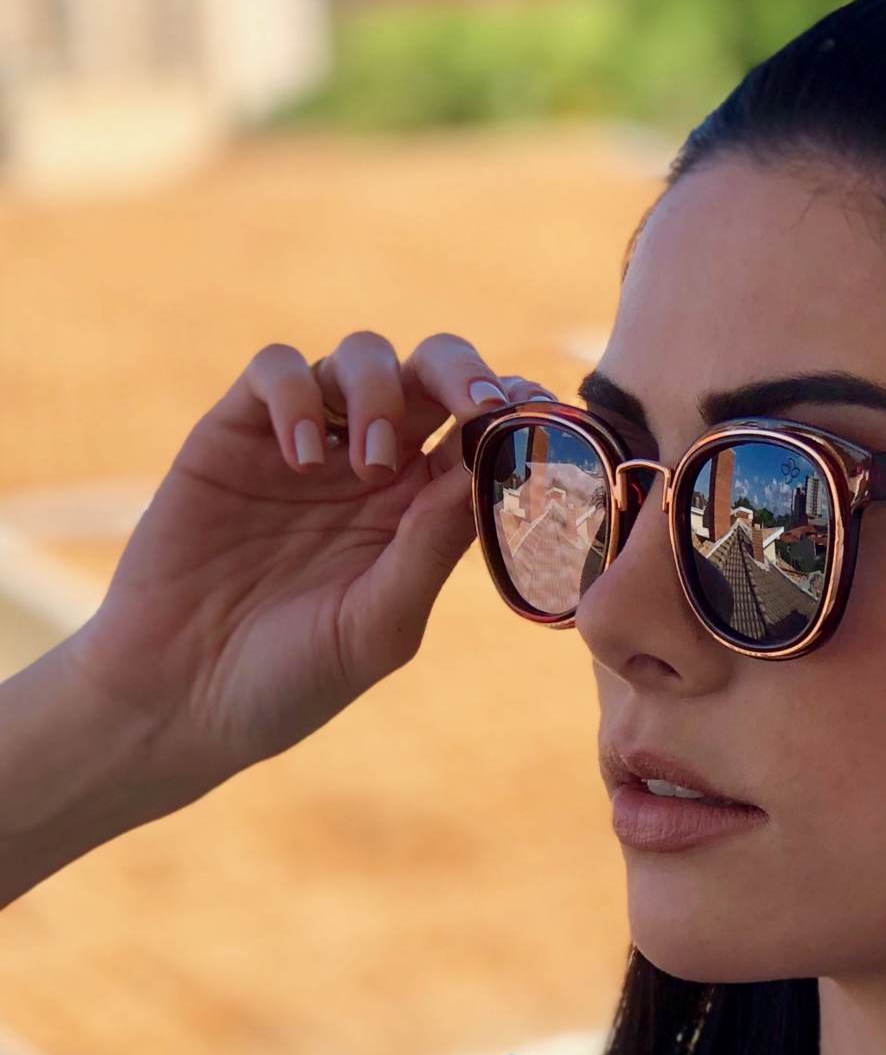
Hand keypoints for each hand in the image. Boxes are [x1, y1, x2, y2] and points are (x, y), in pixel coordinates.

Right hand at [61, 331, 551, 792]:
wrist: (179, 698)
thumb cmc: (293, 676)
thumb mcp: (378, 626)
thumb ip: (430, 550)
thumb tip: (484, 473)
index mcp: (423, 511)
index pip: (481, 435)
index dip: (514, 412)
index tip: (538, 413)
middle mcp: (374, 466)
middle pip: (431, 374)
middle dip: (461, 372)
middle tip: (476, 404)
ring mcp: (307, 444)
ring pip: (361, 356)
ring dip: (380, 393)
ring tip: (369, 469)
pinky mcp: (234, 434)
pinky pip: (276, 369)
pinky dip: (299, 395)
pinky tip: (303, 459)